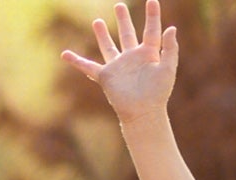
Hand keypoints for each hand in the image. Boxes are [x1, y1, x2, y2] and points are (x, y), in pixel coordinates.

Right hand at [62, 0, 178, 125]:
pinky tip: (65, 54)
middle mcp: (132, 58)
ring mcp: (118, 66)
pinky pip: (88, 67)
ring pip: (108, 47)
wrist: (143, 112)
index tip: (152, 1)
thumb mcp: (168, 68)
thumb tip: (171, 28)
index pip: (151, 30)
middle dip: (123, 20)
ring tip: (98, 21)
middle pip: (127, 34)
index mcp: (148, 54)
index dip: (152, 16)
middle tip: (119, 5)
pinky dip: (76, 61)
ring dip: (102, 35)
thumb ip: (171, 48)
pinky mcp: (106, 76)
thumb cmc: (158, 94)